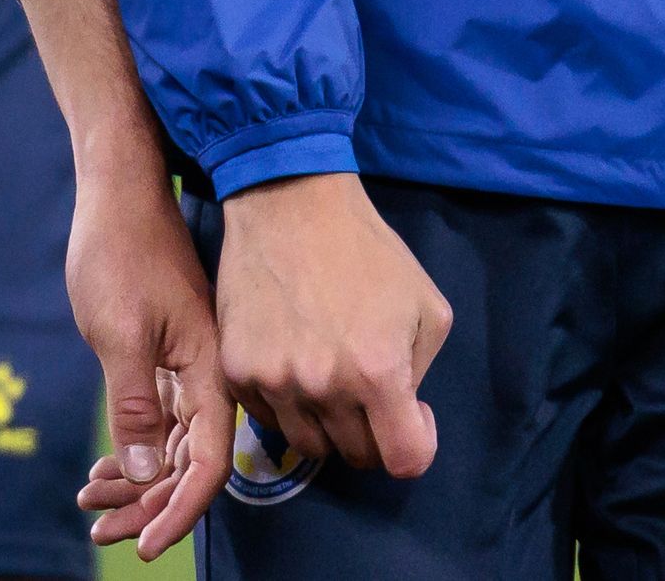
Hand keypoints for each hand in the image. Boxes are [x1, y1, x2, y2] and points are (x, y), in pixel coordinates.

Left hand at [66, 164, 229, 559]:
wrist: (119, 187)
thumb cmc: (120, 251)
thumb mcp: (120, 332)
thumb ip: (135, 404)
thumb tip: (145, 473)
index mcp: (210, 367)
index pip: (206, 462)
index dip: (179, 509)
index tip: (146, 544)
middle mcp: (209, 372)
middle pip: (188, 462)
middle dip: (148, 504)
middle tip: (101, 531)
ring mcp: (189, 363)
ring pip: (172, 443)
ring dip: (136, 480)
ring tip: (91, 506)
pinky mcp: (168, 353)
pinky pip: (159, 418)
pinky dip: (132, 447)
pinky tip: (101, 469)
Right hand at [212, 173, 451, 479]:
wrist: (290, 205)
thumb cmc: (368, 251)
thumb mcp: (427, 305)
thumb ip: (423, 369)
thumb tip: (404, 410)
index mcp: (379, 372)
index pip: (405, 460)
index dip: (416, 446)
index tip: (411, 416)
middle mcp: (325, 387)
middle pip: (355, 456)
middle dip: (372, 432)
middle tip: (368, 391)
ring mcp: (275, 382)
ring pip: (308, 445)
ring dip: (327, 425)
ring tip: (328, 379)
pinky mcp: (237, 371)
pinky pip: (267, 418)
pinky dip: (286, 405)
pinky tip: (293, 364)